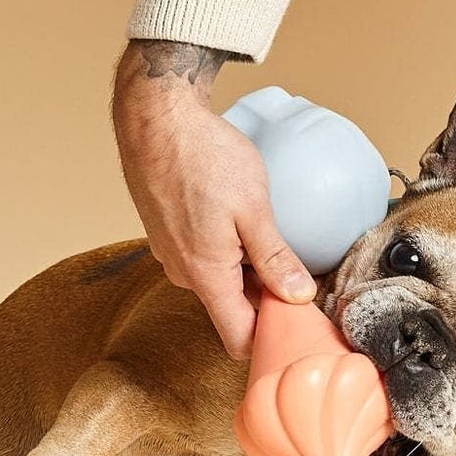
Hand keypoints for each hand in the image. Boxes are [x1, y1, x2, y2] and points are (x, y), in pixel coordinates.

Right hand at [112, 40, 315, 358]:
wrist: (154, 115)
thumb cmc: (201, 156)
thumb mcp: (253, 209)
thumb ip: (276, 258)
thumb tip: (299, 296)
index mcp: (205, 275)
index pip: (238, 339)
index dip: (272, 339)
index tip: (302, 322)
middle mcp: (182, 272)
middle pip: (232, 308)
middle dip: (266, 298)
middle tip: (301, 273)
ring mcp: (170, 252)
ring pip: (218, 279)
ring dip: (247, 269)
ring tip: (273, 238)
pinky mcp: (167, 232)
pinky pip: (204, 255)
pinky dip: (227, 247)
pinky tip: (244, 219)